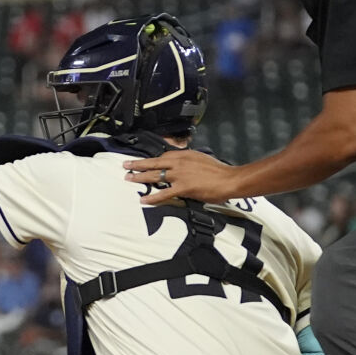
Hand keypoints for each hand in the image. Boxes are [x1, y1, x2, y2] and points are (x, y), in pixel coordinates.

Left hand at [123, 149, 243, 204]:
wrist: (229, 179)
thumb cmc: (218, 171)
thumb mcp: (201, 159)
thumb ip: (189, 161)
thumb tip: (181, 165)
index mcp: (184, 155)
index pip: (163, 156)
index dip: (152, 160)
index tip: (143, 161)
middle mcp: (179, 162)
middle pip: (154, 163)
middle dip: (138, 164)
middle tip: (126, 165)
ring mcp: (179, 175)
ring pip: (155, 175)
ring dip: (140, 177)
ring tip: (128, 179)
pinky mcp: (183, 188)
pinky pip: (164, 193)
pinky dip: (153, 197)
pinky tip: (144, 200)